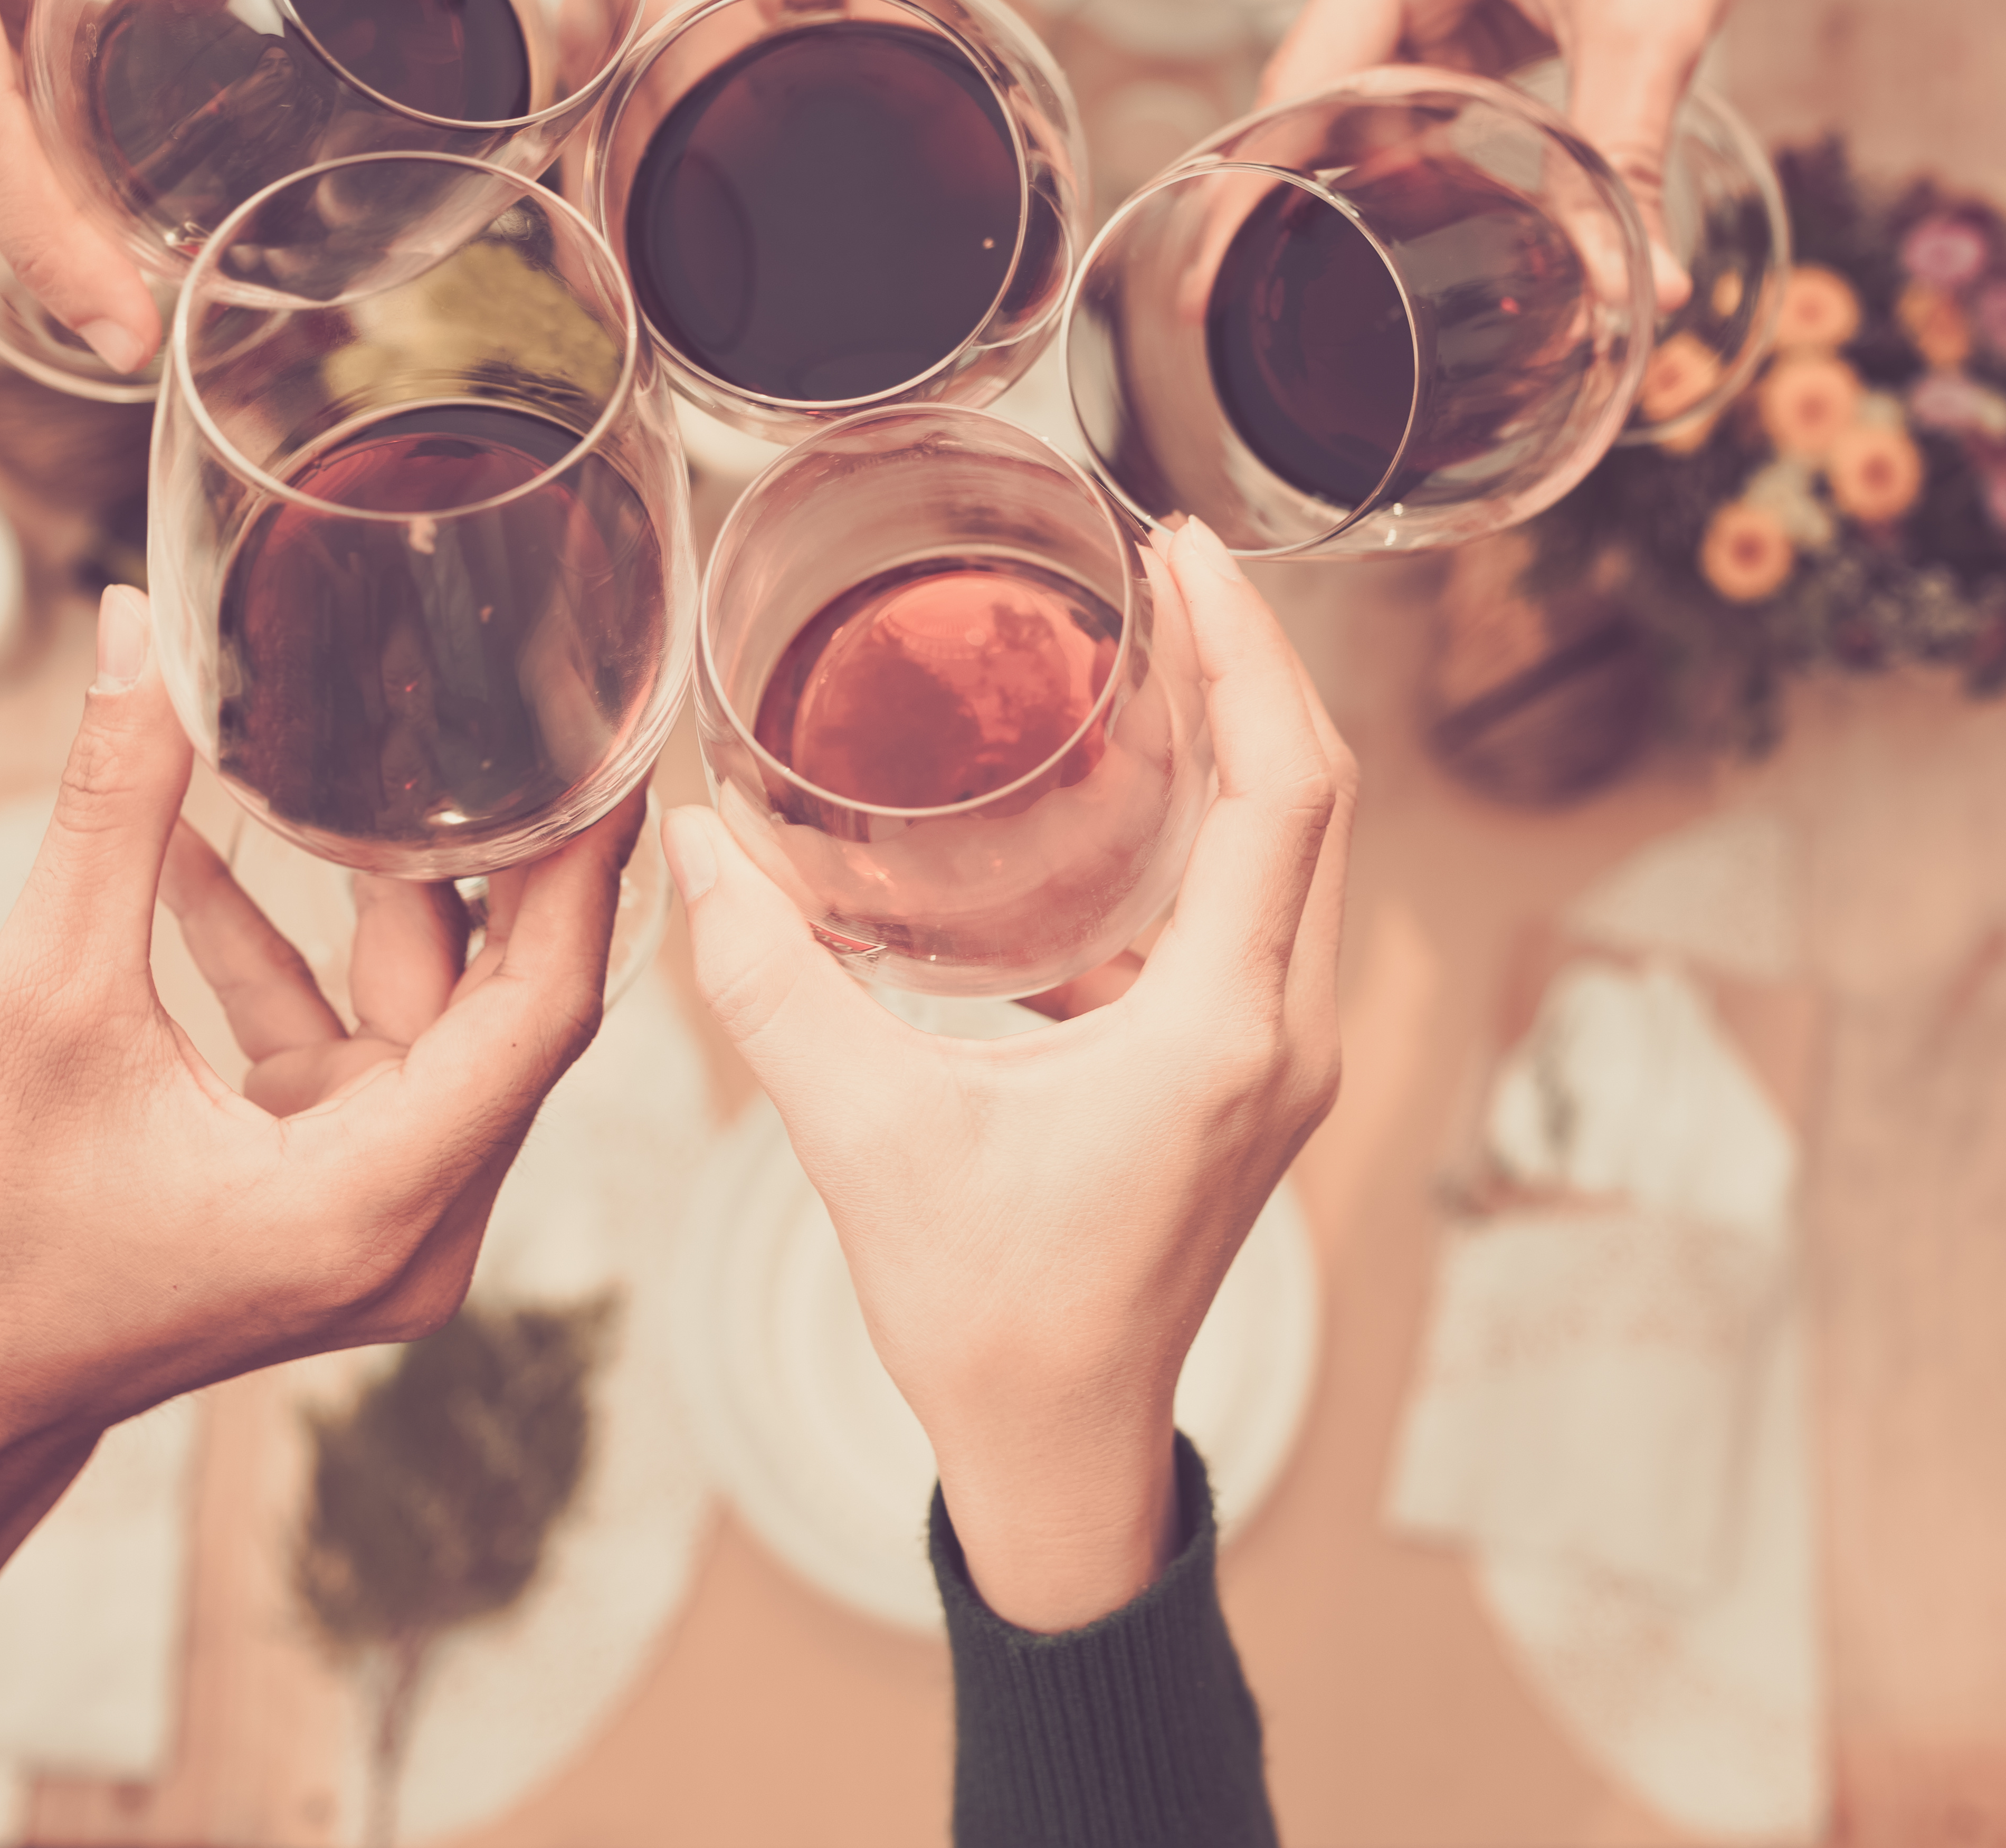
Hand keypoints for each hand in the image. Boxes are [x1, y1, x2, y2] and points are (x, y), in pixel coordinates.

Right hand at [0, 585, 633, 1479]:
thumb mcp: (39, 1006)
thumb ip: (111, 817)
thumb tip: (138, 636)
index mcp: (380, 1199)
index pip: (547, 1007)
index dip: (584, 869)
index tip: (604, 745)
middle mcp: (414, 1222)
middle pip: (507, 1005)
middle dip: (496, 855)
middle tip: (507, 706)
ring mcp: (377, 1213)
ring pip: (425, 1015)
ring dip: (377, 889)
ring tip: (355, 739)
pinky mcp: (327, 1194)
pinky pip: (350, 1047)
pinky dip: (298, 956)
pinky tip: (214, 839)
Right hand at [665, 521, 1351, 1630]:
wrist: (1062, 1453)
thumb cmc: (987, 1316)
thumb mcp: (863, 1135)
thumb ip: (774, 985)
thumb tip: (693, 841)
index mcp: (1222, 1031)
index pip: (1286, 787)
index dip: (1248, 652)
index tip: (1189, 552)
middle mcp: (1283, 1031)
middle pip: (1312, 798)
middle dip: (1250, 667)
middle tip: (1167, 565)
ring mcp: (1278, 1058)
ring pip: (1291, 855)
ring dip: (1237, 747)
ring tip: (1150, 650)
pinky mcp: (1246, 1079)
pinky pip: (1251, 913)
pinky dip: (1202, 836)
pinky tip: (1110, 805)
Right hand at [1264, 0, 1804, 268]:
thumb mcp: (1651, 31)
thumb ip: (1629, 164)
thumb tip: (1645, 290)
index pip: (1294, 89)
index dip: (1247, 193)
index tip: (1200, 289)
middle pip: (1320, 108)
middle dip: (1325, 208)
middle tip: (1323, 322)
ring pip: (1372, 112)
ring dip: (1397, 186)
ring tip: (1419, 281)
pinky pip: (1418, 96)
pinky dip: (1439, 154)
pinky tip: (1461, 212)